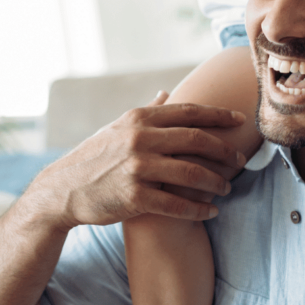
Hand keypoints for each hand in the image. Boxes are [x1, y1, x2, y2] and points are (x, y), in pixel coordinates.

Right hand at [26, 93, 247, 229]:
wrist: (64, 190)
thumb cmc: (96, 157)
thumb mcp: (118, 127)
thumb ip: (147, 112)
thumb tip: (166, 93)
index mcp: (139, 118)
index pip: (189, 112)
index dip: (218, 115)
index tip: (240, 119)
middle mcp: (140, 139)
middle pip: (197, 140)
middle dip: (224, 150)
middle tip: (240, 159)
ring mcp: (137, 168)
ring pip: (192, 174)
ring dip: (216, 182)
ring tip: (227, 188)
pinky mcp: (134, 197)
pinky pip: (177, 204)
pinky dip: (198, 209)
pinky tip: (210, 211)